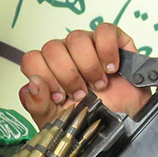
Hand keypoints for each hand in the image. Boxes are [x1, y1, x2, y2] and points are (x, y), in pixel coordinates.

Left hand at [19, 23, 149, 127]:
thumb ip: (37, 104)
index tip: (60, 96)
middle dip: (68, 76)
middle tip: (82, 93)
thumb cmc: (91, 120)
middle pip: (52, 48)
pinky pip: (105, 31)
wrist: (124, 125)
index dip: (45, 77)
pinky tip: (111, 69)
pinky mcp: (112, 41)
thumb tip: (33, 84)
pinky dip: (107, 50)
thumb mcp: (56, 120)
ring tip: (99, 84)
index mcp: (49, 70)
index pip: (32, 59)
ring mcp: (88, 45)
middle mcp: (66, 54)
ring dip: (88, 66)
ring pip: (76, 38)